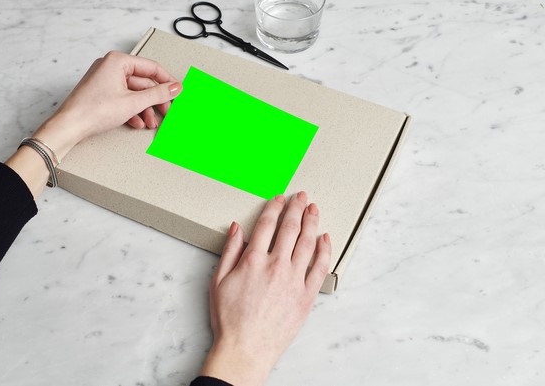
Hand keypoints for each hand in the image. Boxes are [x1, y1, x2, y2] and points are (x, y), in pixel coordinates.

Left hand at [6, 51, 180, 198]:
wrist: (69, 126)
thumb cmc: (93, 110)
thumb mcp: (133, 102)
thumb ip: (158, 94)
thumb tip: (175, 87)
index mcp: (117, 61)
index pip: (151, 67)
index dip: (167, 81)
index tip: (177, 91)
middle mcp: (110, 67)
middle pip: (143, 82)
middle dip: (154, 100)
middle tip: (166, 111)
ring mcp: (105, 81)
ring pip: (133, 93)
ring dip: (144, 109)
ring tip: (150, 122)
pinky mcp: (101, 94)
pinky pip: (123, 99)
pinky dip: (132, 111)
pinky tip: (136, 123)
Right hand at [201, 191, 331, 385]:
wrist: (246, 349)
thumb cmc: (230, 319)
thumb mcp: (218, 281)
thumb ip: (229, 251)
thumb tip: (237, 228)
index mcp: (254, 261)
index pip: (268, 224)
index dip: (275, 207)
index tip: (280, 198)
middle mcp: (277, 266)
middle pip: (290, 228)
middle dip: (297, 208)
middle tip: (302, 197)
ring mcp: (294, 280)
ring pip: (308, 242)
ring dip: (312, 222)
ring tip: (314, 209)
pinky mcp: (306, 295)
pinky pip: (320, 266)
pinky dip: (324, 249)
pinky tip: (325, 238)